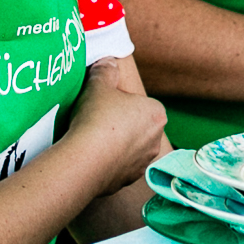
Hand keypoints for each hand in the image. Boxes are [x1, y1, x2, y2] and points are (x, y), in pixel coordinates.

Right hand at [68, 58, 166, 193]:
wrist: (86, 159)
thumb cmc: (97, 118)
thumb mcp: (99, 84)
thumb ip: (106, 70)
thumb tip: (108, 62)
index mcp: (157, 113)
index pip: (141, 103)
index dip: (121, 101)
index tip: (105, 103)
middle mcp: (156, 140)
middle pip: (137, 125)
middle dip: (121, 123)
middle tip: (98, 119)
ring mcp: (143, 162)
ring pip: (130, 147)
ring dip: (116, 143)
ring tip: (93, 138)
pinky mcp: (128, 180)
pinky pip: (119, 166)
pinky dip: (109, 161)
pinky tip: (92, 155)